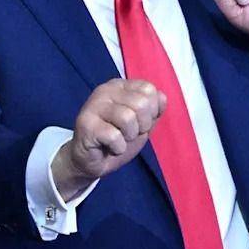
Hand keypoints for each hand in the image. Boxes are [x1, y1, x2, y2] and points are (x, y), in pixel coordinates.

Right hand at [52, 79, 166, 200]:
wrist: (91, 161)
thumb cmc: (117, 140)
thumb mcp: (142, 124)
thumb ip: (154, 110)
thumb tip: (162, 98)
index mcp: (120, 86)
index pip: (149, 89)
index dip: (151, 112)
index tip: (139, 122)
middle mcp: (105, 90)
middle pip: (141, 103)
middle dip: (141, 126)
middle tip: (128, 134)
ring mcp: (94, 105)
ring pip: (128, 118)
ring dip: (129, 137)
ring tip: (119, 140)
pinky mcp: (86, 124)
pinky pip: (115, 136)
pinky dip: (118, 148)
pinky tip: (109, 147)